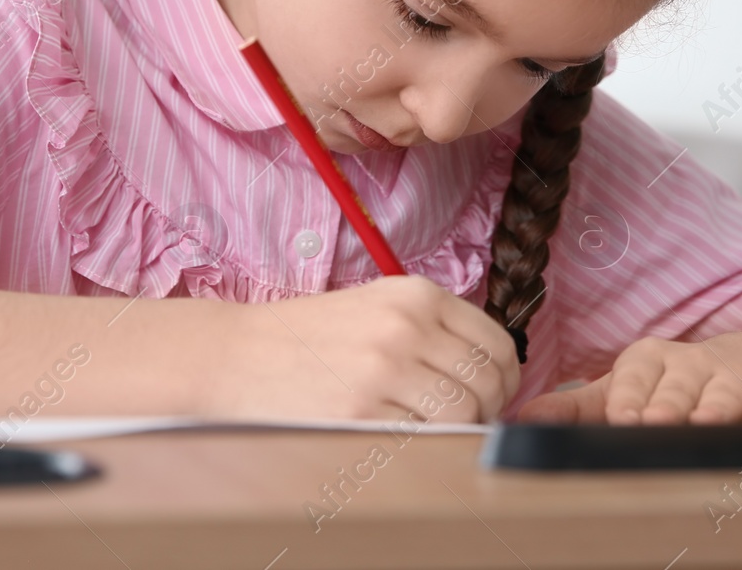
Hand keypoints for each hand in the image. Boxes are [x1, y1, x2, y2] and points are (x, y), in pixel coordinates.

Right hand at [211, 275, 520, 423]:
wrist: (236, 355)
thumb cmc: (307, 337)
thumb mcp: (376, 307)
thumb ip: (432, 330)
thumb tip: (492, 376)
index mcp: (416, 295)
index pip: (498, 343)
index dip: (505, 380)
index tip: (491, 398)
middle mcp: (407, 325)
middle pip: (488, 381)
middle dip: (487, 411)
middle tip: (466, 423)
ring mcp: (385, 368)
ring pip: (463, 413)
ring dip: (458, 432)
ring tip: (432, 432)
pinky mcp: (361, 410)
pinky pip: (422, 438)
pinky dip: (421, 445)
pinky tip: (400, 439)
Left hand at [516, 331, 741, 424]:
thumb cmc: (671, 384)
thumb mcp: (625, 389)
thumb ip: (574, 408)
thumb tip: (519, 423)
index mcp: (649, 360)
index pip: (634, 376)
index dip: (628, 396)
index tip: (621, 417)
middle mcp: (690, 363)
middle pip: (677, 384)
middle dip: (666, 403)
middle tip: (653, 423)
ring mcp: (734, 375)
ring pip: (724, 390)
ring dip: (715, 406)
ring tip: (705, 423)